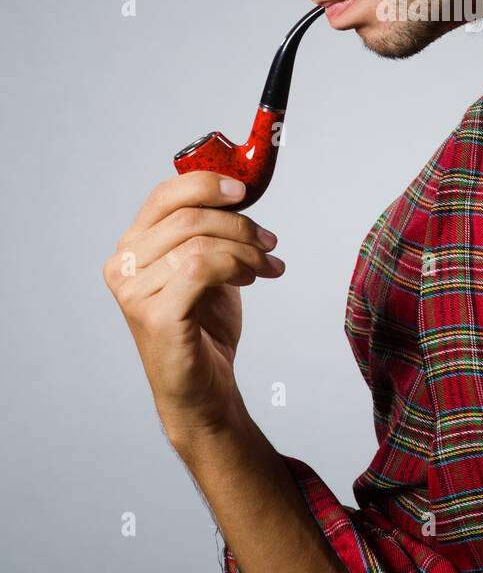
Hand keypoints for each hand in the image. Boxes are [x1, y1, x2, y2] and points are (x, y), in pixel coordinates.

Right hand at [103, 171, 284, 448]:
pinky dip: (235, 266)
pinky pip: (200, 269)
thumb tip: (238, 189)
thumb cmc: (203, 326)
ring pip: (199, 242)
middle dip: (239, 224)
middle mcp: (123, 266)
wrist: (203, 389)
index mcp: (132, 246)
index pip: (164, 195)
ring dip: (244, 249)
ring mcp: (134, 293)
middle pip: (189, 217)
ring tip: (265, 265)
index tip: (243, 189)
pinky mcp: (155, 316)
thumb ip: (209, 230)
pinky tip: (252, 278)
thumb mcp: (206, 265)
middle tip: (269, 241)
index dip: (206, 184)